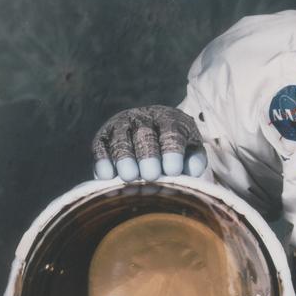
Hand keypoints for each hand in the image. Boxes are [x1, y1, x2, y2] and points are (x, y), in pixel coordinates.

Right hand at [92, 105, 207, 181]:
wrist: (152, 131)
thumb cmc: (176, 148)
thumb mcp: (190, 150)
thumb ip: (194, 160)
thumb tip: (191, 171)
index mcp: (170, 119)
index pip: (172, 132)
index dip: (172, 151)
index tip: (173, 171)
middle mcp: (144, 118)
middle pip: (145, 134)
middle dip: (148, 155)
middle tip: (151, 175)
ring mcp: (122, 124)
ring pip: (121, 139)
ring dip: (124, 159)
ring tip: (129, 177)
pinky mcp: (103, 135)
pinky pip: (100, 146)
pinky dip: (103, 160)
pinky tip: (106, 176)